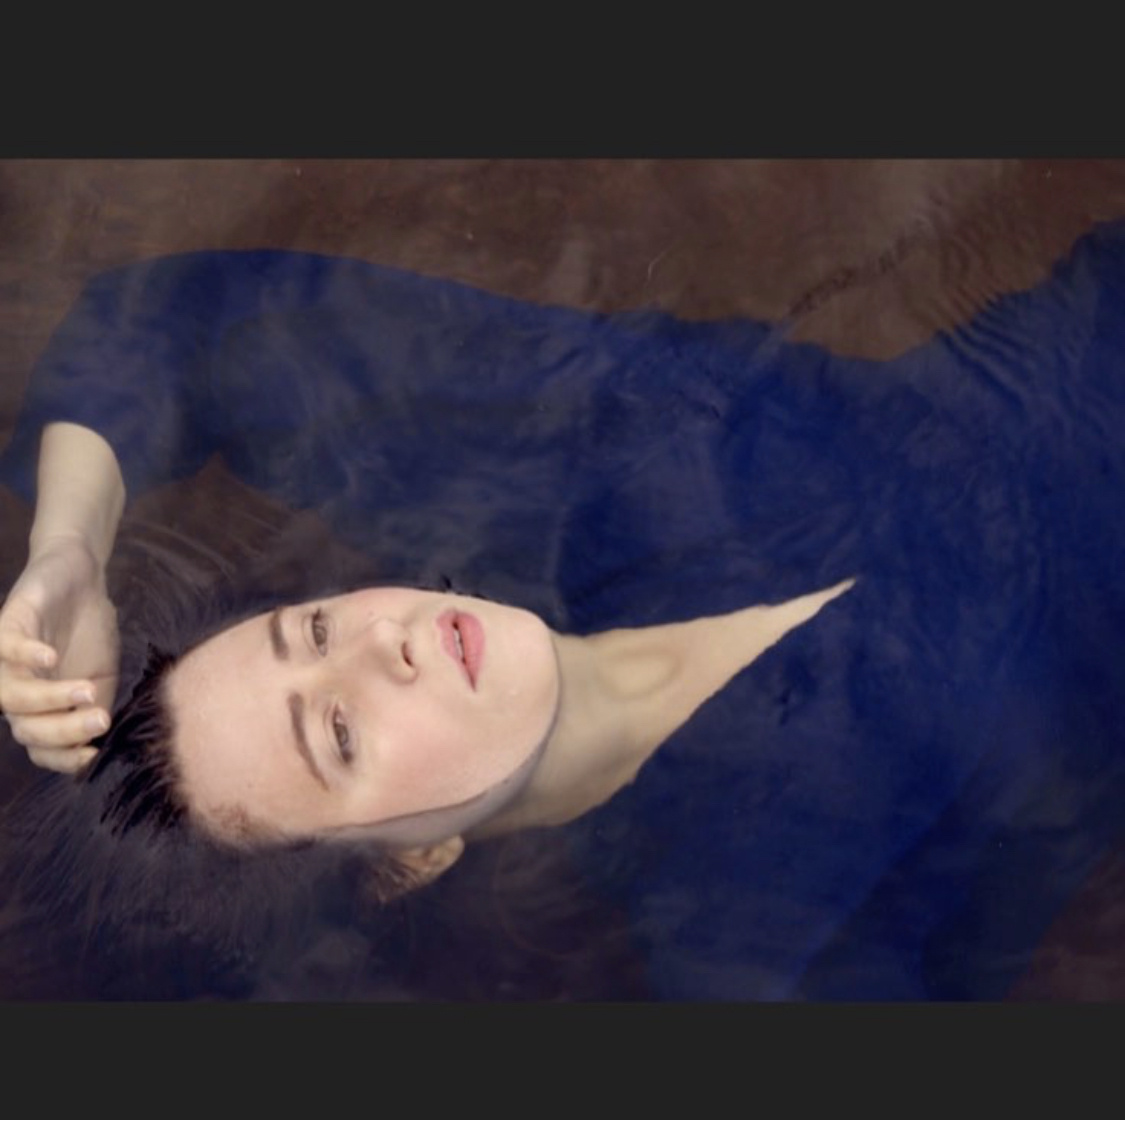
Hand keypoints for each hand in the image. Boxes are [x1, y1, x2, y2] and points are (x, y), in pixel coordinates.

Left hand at [0, 535, 119, 772]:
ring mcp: (8, 660)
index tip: (94, 753)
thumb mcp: (102, 678)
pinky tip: (51, 655)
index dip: (62, 758)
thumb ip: (94, 709)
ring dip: (47, 698)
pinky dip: (26, 654)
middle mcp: (18, 691)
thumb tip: (98, 744)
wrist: (81, 581)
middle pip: (25, 727)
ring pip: (10, 695)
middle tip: (101, 719)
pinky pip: (5, 647)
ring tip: (87, 690)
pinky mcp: (8, 625)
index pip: (41, 747)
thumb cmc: (90, 633)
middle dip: (62, 730)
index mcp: (41, 710)